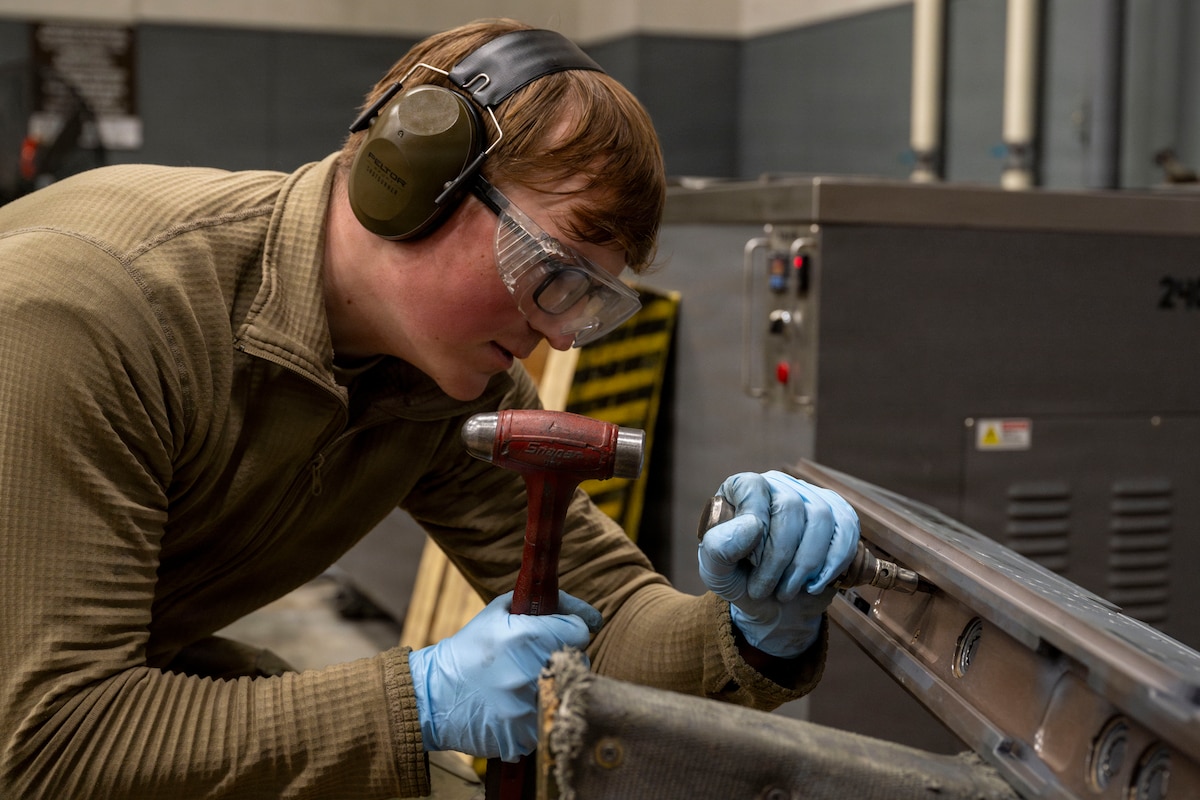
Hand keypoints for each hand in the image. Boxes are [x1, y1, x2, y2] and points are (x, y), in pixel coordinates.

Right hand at [408, 590, 600, 761]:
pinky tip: (518, 705)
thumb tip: (579, 610)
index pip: (580, 631)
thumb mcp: (496, 612)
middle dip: (565, 657)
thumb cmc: (468, 650)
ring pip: (568, 694)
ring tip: (528, 683)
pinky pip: (551, 719)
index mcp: (528, 637)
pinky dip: (540, 713)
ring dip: (554, 686)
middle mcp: (532, 672)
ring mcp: (530, 707)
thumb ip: (539, 603)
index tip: (562, 631)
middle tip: (541, 658)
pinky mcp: (526, 735)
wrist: (433, 696)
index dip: (572, 628)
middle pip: (579, 662)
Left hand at [697, 471, 858, 657]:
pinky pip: (847, 530)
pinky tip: (814, 584)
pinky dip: (833, 563)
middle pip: (790, 506)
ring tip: (786, 591)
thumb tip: (753, 525)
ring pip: (821, 518)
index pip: (754, 488)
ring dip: (805, 564)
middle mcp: (779, 484)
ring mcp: (812, 497)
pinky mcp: (839, 515)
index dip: (754, 528)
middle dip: (779, 557)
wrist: (771, 605)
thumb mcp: (716, 570)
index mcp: (743, 488)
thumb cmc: (740, 580)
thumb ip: (718, 547)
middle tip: (764, 589)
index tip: (748, 565)